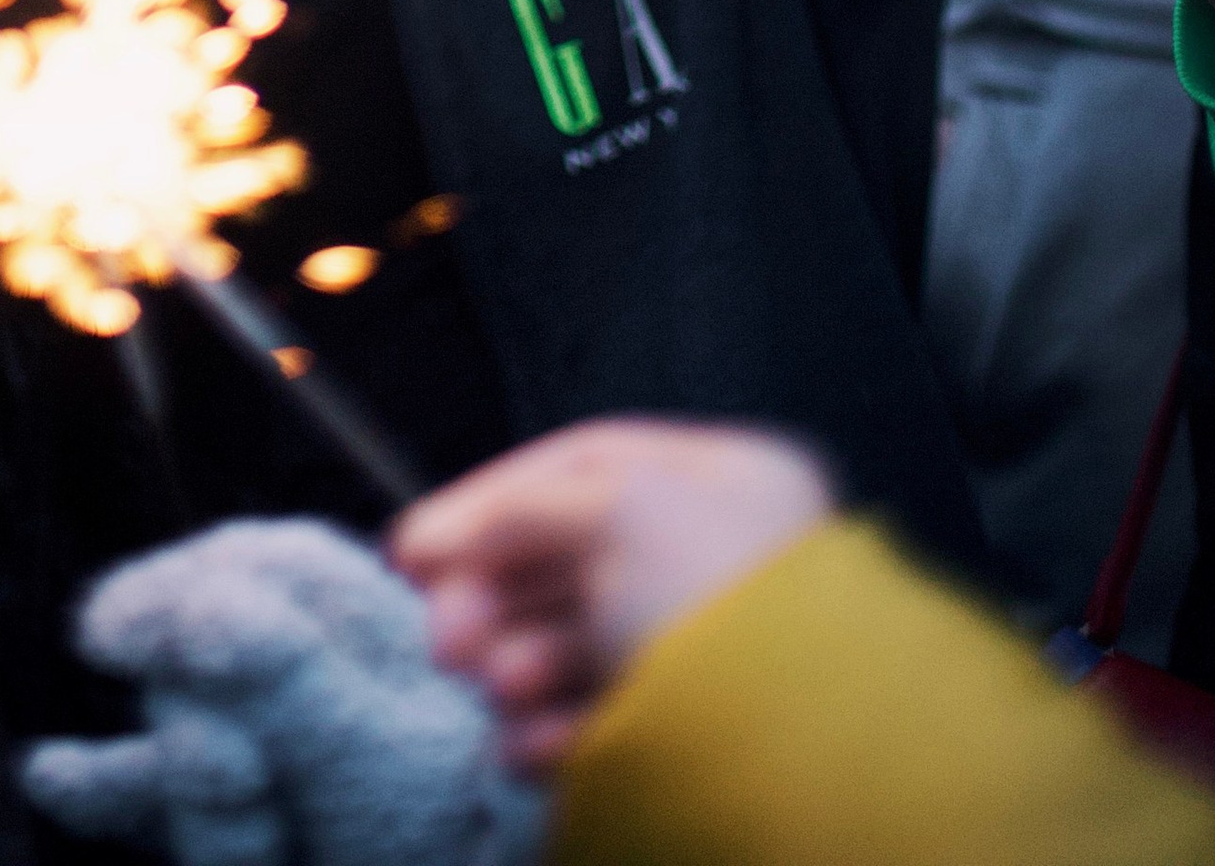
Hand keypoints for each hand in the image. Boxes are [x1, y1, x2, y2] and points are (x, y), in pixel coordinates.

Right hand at [394, 420, 834, 776]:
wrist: (800, 749)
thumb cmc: (712, 597)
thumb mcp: (611, 510)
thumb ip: (520, 510)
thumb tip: (443, 542)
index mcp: (729, 476)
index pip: (583, 465)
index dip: (486, 501)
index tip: (414, 549)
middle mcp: (726, 552)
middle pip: (574, 560)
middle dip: (494, 598)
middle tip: (439, 636)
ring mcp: (717, 648)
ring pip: (583, 645)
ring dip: (516, 666)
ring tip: (484, 687)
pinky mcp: (701, 736)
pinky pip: (609, 719)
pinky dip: (552, 730)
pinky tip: (517, 746)